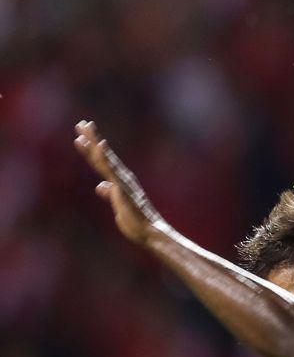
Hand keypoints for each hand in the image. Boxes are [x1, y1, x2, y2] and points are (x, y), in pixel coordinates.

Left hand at [73, 120, 162, 245]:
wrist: (150, 233)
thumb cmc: (136, 222)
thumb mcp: (118, 205)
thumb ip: (110, 193)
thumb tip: (100, 186)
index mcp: (120, 182)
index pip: (102, 162)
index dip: (91, 149)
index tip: (81, 136)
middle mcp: (121, 178)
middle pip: (103, 155)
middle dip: (91, 139)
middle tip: (80, 124)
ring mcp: (122, 182)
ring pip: (105, 159)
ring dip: (94, 144)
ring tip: (84, 130)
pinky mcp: (123, 188)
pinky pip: (112, 170)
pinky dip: (105, 157)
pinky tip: (99, 147)